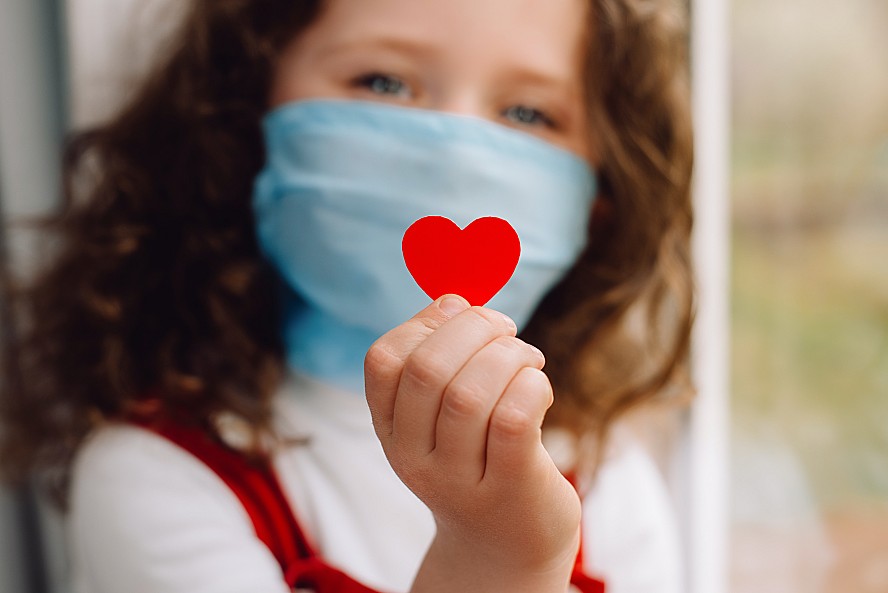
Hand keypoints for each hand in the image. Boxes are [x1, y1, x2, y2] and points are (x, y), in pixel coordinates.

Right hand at [364, 295, 580, 591]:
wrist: (504, 546)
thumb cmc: (479, 461)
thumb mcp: (442, 417)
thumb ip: (441, 360)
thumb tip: (453, 301)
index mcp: (391, 430)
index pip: (383, 360)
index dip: (425, 322)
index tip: (462, 315)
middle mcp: (413, 458)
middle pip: (428, 369)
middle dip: (475, 328)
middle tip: (505, 330)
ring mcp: (458, 479)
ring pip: (472, 392)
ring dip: (510, 355)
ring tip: (527, 359)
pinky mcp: (508, 488)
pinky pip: (514, 419)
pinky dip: (531, 385)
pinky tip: (538, 388)